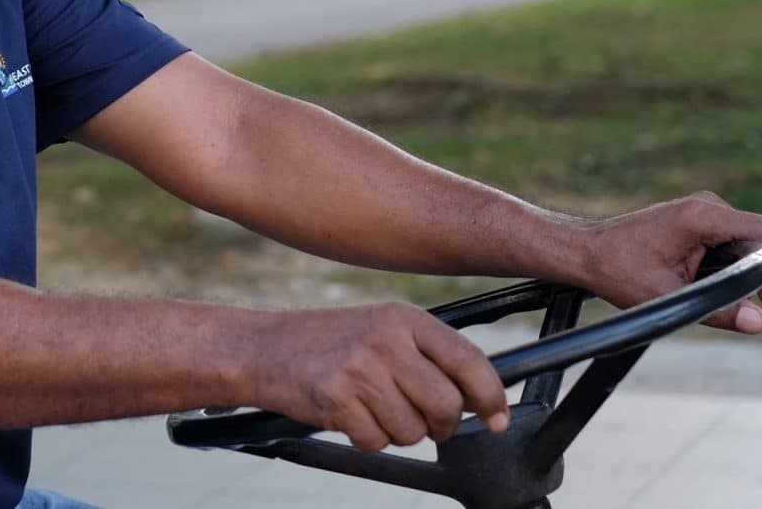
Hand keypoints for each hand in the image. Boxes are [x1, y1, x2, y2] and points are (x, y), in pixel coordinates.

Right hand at [252, 302, 509, 452]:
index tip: (497, 418)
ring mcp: (360, 367)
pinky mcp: (336, 397)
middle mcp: (385, 339)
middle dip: (441, 425)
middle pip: (445, 404)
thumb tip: (479, 399)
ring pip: (412, 430)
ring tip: (371, 408)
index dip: (490, 395)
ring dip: (397, 432)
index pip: (467, 359)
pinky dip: (366, 440)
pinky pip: (376, 443)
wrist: (263, 348)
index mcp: (404, 318)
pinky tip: (348, 415)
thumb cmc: (328, 343)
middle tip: (425, 422)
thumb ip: (426, 355)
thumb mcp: (380, 330)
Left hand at [578, 192, 761, 333]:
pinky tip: (694, 278)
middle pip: (760, 239)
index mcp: (702, 215)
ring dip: (736, 271)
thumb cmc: (618, 272)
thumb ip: (717, 310)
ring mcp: (702, 208)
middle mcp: (706, 204)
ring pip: (746, 242)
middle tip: (727, 302)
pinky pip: (730, 241)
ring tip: (698, 287)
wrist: (585, 252)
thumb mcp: (667, 299)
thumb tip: (758, 322)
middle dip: (753, 274)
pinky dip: (724, 265)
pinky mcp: (698, 218)